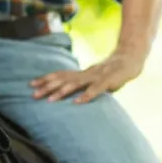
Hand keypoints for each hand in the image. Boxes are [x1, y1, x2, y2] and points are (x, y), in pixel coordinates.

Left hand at [30, 50, 144, 103]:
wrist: (130, 60)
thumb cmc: (112, 73)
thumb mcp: (95, 80)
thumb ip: (84, 86)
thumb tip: (72, 96)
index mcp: (81, 74)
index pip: (60, 75)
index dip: (45, 79)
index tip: (31, 84)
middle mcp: (85, 74)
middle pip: (63, 80)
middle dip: (48, 87)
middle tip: (33, 94)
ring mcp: (96, 77)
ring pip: (76, 84)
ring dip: (62, 92)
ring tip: (50, 99)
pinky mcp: (108, 81)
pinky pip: (95, 89)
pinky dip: (86, 96)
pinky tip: (77, 102)